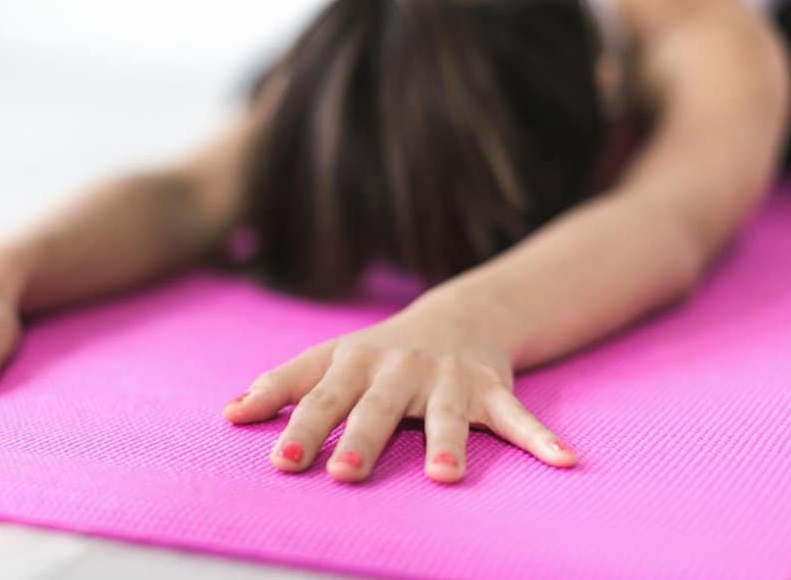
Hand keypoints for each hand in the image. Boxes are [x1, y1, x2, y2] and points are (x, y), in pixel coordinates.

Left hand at [223, 295, 576, 482]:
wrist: (457, 314)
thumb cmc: (379, 351)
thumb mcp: (329, 359)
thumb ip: (281, 385)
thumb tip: (227, 414)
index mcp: (355, 362)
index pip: (322, 397)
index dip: (299, 427)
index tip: (280, 461)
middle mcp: (399, 368)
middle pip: (376, 408)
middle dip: (360, 439)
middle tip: (343, 473)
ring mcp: (447, 378)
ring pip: (446, 414)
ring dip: (447, 443)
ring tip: (445, 476)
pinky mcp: (491, 388)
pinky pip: (517, 415)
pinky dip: (540, 438)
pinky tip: (563, 461)